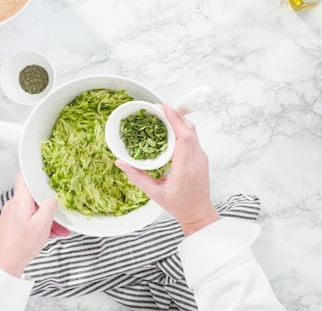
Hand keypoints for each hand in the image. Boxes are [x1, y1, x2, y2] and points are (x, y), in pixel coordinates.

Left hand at [0, 173, 69, 276]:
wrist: (6, 263)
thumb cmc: (22, 244)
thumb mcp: (42, 223)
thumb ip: (49, 206)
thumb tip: (52, 199)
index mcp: (20, 200)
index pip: (23, 177)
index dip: (34, 174)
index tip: (46, 175)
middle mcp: (14, 204)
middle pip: (33, 196)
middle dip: (48, 204)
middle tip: (59, 214)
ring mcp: (12, 214)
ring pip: (33, 208)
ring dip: (46, 217)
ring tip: (58, 229)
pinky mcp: (12, 224)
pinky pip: (29, 217)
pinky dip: (39, 223)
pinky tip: (49, 233)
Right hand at [116, 103, 218, 235]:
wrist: (198, 213)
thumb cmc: (178, 205)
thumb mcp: (154, 193)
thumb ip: (137, 176)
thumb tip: (120, 162)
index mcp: (185, 168)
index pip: (184, 138)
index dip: (175, 120)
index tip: (164, 108)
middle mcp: (196, 160)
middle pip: (189, 130)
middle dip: (175, 115)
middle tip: (159, 108)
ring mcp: (201, 158)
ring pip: (193, 132)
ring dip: (179, 121)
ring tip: (164, 115)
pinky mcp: (201, 158)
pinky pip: (193, 138)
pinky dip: (182, 129)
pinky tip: (171, 128)